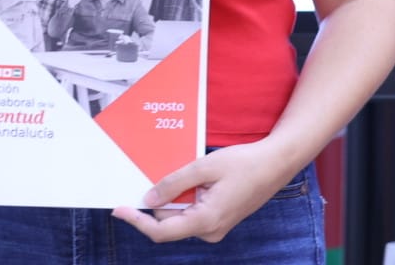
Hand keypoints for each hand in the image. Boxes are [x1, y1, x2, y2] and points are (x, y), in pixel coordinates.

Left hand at [110, 140, 297, 243]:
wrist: (276, 164)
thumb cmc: (244, 164)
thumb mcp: (203, 168)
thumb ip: (174, 184)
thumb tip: (149, 200)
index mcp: (207, 221)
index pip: (161, 231)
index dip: (137, 221)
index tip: (118, 209)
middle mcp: (210, 230)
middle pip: (168, 223)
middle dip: (153, 204)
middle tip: (140, 181)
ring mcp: (215, 226)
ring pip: (179, 216)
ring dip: (169, 198)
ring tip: (168, 175)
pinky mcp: (218, 218)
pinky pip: (191, 211)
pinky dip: (182, 198)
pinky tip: (183, 180)